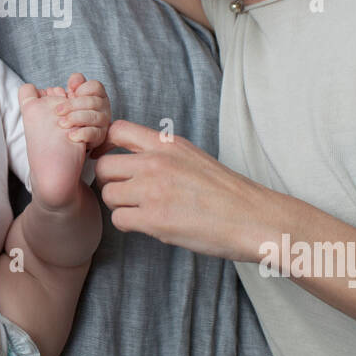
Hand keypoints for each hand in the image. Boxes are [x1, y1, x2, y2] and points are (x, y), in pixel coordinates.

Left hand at [53, 73, 111, 157]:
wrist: (73, 133)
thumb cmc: (73, 111)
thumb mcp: (73, 95)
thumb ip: (75, 83)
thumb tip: (73, 82)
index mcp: (98, 94)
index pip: (95, 86)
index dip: (82, 88)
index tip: (70, 91)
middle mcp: (103, 107)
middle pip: (92, 102)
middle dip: (72, 105)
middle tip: (57, 111)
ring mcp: (103, 122)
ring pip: (93, 117)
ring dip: (75, 119)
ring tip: (62, 123)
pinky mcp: (100, 136)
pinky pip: (93, 133)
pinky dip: (81, 134)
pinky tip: (71, 135)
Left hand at [93, 119, 264, 259]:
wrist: (253, 218)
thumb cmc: (226, 192)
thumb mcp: (192, 157)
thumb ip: (161, 153)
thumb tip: (129, 160)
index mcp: (167, 144)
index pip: (116, 130)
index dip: (105, 146)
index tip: (110, 160)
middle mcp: (156, 162)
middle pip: (102, 166)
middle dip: (108, 182)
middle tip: (124, 193)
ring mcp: (153, 190)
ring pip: (107, 195)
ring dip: (119, 205)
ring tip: (140, 210)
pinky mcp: (154, 219)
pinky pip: (119, 219)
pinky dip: (128, 224)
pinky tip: (147, 224)